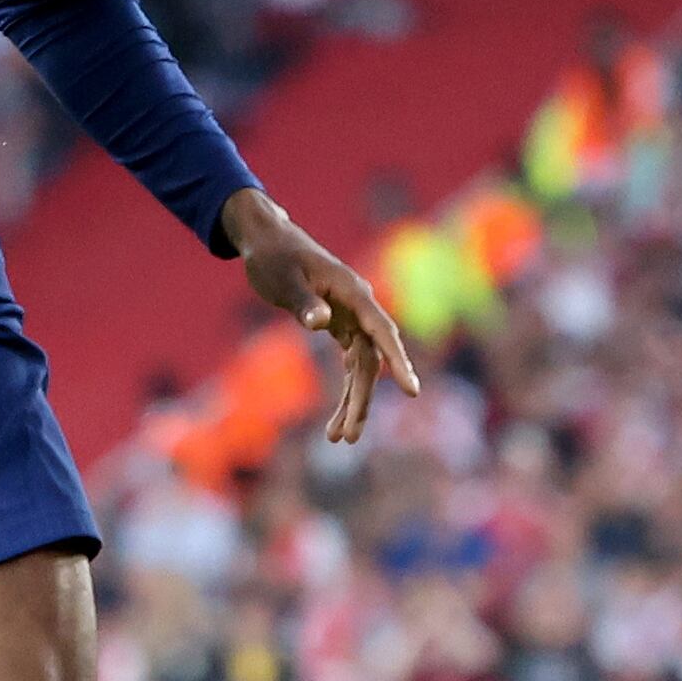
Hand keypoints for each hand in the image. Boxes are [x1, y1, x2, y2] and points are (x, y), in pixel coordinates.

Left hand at [221, 192, 420, 442]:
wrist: (268, 241)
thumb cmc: (275, 257)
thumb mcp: (283, 279)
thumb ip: (304, 302)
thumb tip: (323, 323)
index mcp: (353, 292)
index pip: (382, 331)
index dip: (399, 361)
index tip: (413, 391)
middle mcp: (360, 308)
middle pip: (371, 360)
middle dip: (361, 400)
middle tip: (346, 439)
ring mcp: (353, 318)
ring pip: (363, 367)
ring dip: (353, 401)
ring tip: (337, 438)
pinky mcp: (342, 325)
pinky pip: (352, 362)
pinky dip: (346, 388)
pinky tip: (339, 416)